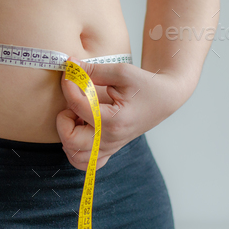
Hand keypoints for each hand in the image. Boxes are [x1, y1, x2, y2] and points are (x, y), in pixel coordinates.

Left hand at [56, 57, 185, 170]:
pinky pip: (84, 162)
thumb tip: (70, 66)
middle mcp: (111, 139)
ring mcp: (110, 148)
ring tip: (77, 117)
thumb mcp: (122, 72)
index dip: (69, 85)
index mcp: (114, 121)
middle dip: (64, 118)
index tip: (71, 72)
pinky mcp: (109, 150)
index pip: (78, 106)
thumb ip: (94, 70)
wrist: (164, 98)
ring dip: (68, 135)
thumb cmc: (145, 84)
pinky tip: (80, 129)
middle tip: (73, 103)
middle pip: (70, 140)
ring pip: (74, 155)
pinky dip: (75, 149)